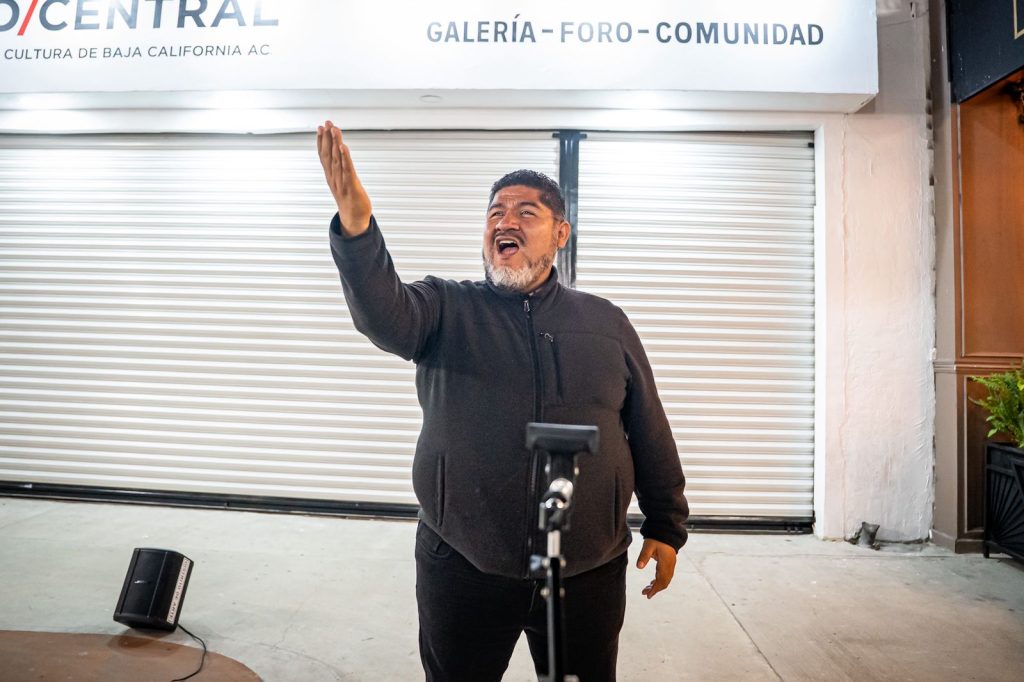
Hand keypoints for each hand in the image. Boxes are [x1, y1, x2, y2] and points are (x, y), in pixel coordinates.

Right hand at [316, 120, 371, 235]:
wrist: (354, 220)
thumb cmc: (349, 201)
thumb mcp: (341, 183)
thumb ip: (339, 171)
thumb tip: (338, 159)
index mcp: (331, 176)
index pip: (324, 155)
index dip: (321, 141)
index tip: (320, 127)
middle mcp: (334, 177)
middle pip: (328, 154)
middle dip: (327, 137)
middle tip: (326, 122)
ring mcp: (341, 182)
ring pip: (337, 159)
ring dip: (335, 143)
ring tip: (334, 129)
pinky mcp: (351, 186)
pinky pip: (347, 169)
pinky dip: (345, 158)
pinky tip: (343, 147)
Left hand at [637, 538, 676, 598]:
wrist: (667, 530)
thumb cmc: (657, 537)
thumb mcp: (648, 545)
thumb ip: (644, 556)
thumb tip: (638, 567)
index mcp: (666, 562)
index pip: (661, 580)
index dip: (655, 589)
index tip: (647, 595)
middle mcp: (670, 565)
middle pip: (664, 582)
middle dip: (655, 589)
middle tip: (644, 593)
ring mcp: (671, 564)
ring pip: (666, 579)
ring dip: (657, 585)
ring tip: (647, 589)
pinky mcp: (670, 563)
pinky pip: (666, 575)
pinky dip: (659, 580)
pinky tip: (653, 582)